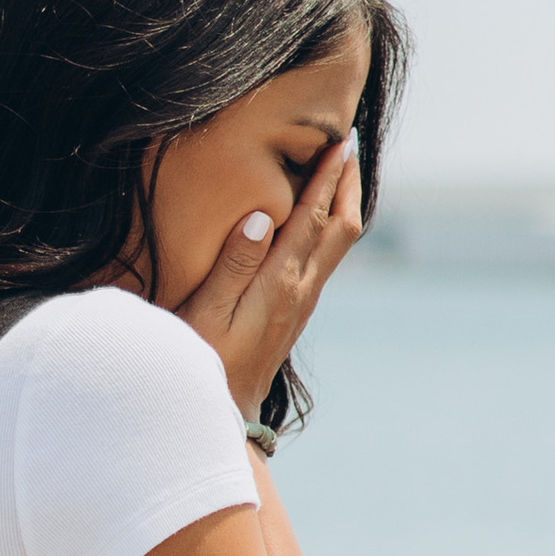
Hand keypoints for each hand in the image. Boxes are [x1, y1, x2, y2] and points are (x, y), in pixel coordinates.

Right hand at [177, 135, 365, 419]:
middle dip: (348, 184)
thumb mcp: (207, 310)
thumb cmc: (203, 359)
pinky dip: (330, 226)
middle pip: (342, 228)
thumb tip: (263, 216)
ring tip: (342, 171)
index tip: (341, 142)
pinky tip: (319, 218)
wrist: (222, 413)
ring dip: (343, 202)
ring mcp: (302, 302)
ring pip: (339, 244)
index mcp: (280, 283)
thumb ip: (233, 263)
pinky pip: (325, 258)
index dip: (328, 178)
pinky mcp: (295, 311)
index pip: (313, 219)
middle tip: (351, 144)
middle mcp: (301, 290)